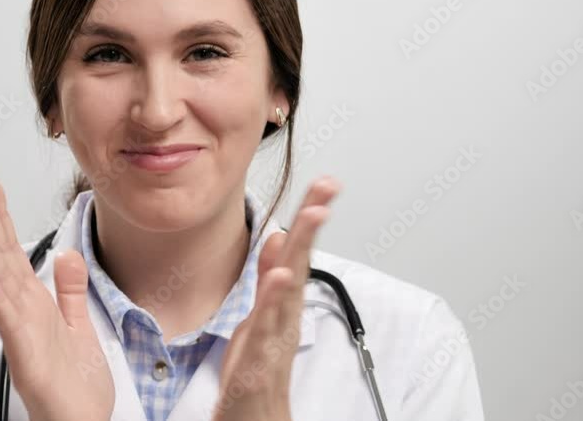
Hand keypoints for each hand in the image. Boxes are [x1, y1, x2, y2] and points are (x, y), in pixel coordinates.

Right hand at [0, 173, 113, 420]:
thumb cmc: (76, 385)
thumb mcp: (78, 326)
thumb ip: (70, 290)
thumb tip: (66, 253)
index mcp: (34, 302)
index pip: (12, 249)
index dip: (0, 214)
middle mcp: (21, 311)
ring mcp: (20, 330)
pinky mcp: (25, 353)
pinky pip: (7, 318)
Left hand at [211, 176, 341, 420]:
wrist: (254, 413)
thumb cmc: (257, 365)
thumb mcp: (260, 310)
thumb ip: (268, 276)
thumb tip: (280, 237)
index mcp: (284, 299)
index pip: (299, 249)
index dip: (310, 215)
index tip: (324, 183)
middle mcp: (286, 312)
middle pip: (302, 259)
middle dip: (313, 221)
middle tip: (328, 187)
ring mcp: (275, 332)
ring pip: (290, 285)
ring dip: (301, 249)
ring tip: (311, 216)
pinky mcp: (260, 354)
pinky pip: (268, 322)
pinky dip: (276, 297)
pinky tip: (281, 274)